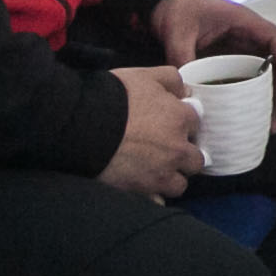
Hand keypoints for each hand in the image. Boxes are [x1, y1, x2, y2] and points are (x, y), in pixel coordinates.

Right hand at [98, 66, 202, 199]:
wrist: (80, 124)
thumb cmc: (112, 96)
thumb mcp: (144, 75)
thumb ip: (171, 79)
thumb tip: (185, 91)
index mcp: (180, 119)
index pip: (195, 124)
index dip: (182, 124)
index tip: (169, 125)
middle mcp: (176, 149)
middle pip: (194, 160)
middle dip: (183, 156)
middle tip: (164, 151)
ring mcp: (160, 173)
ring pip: (179, 184)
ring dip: (170, 178)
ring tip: (152, 171)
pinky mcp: (142, 191)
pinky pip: (157, 200)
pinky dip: (152, 196)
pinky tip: (141, 187)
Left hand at [152, 0, 275, 121]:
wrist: (170, 4)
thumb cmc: (180, 9)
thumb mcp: (178, 32)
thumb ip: (182, 57)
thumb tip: (186, 91)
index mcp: (244, 22)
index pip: (275, 39)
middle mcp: (251, 36)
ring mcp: (245, 50)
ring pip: (270, 73)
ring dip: (275, 98)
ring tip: (273, 125)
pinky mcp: (235, 62)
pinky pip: (253, 80)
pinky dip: (257, 99)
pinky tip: (255, 119)